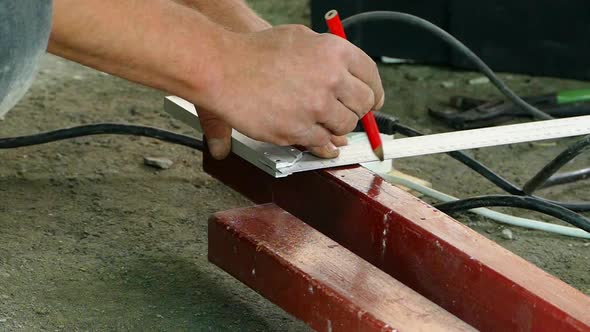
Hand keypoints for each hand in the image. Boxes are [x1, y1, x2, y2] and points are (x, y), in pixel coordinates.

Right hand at [194, 24, 383, 155]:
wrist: (222, 68)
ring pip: (344, 127)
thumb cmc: (255, 51)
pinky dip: (322, 144)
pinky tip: (317, 140)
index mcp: (334, 51)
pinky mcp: (299, 129)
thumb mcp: (299, 38)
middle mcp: (330, 78)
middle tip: (343, 112)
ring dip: (337, 128)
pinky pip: (322, 143)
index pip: (371, 76)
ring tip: (321, 121)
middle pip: (362, 104)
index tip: (373, 101)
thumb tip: (344, 81)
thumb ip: (327, 58)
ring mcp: (315, 106)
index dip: (374, 92)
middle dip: (356, 111)